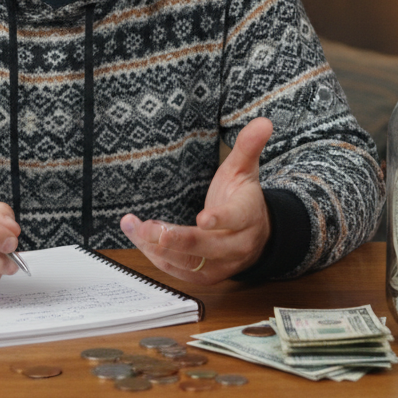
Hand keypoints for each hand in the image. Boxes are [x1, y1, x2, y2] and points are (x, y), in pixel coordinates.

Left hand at [120, 117, 272, 282]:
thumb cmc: (243, 199)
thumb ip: (248, 146)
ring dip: (157, 247)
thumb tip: (263, 121)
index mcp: (247, 215)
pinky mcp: (206, 276)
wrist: (257, 236)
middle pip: (206, 246)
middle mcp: (236, 245)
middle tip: (148, 227)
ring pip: (188, 262)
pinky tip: (139, 239)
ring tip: (134, 227)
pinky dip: (157, 258)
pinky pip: (179, 271)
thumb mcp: (245, 170)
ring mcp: (221, 265)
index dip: (220, 219)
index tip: (203, 219)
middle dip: (175, 238)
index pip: (236, 218)